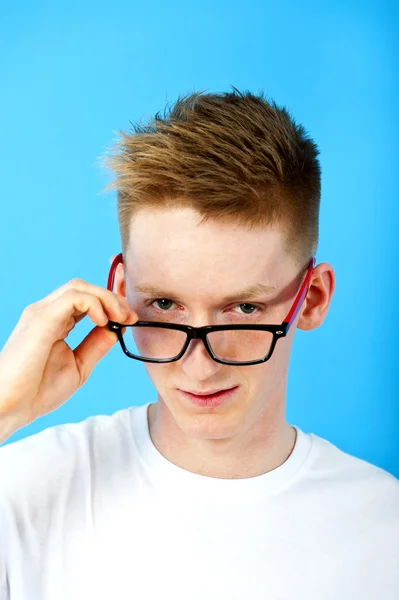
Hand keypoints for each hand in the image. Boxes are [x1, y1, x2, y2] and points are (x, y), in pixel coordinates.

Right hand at [0, 262, 136, 441]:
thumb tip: (117, 328)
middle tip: (131, 317)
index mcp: (55, 321)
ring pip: (79, 287)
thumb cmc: (37, 391)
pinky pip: (73, 297)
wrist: (10, 407)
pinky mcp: (41, 319)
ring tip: (121, 317)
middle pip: (84, 287)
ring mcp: (42, 313)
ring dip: (106, 298)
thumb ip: (96, 344)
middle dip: (113, 297)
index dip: (110, 297)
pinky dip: (94, 303)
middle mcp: (46, 312)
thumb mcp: (79, 365)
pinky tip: (103, 320)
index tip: (131, 313)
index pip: (85, 297)